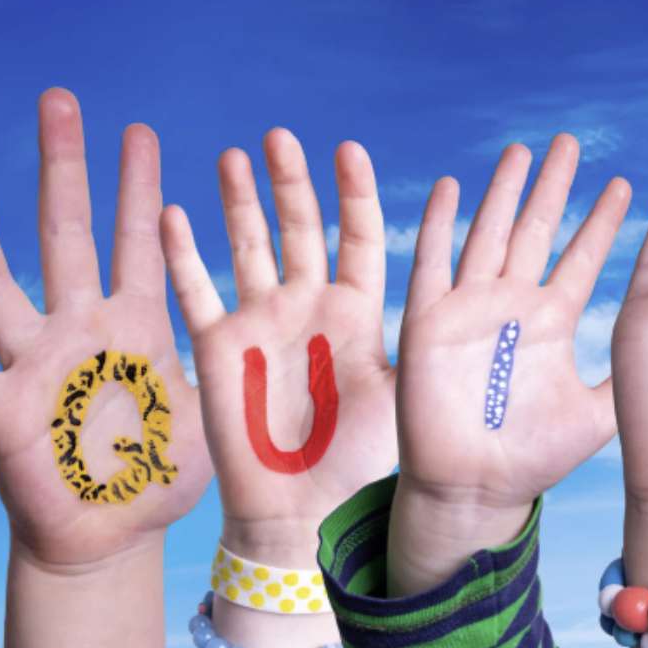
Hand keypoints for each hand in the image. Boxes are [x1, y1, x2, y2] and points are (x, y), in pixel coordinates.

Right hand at [0, 88, 212, 567]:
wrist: (112, 536)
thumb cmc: (160, 475)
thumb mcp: (213, 417)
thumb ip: (233, 373)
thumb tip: (280, 337)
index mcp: (137, 325)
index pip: (139, 241)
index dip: (139, 187)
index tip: (138, 130)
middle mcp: (82, 329)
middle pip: (68, 236)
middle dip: (66, 171)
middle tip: (59, 101)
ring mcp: (37, 364)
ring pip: (0, 286)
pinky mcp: (2, 411)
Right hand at [161, 129, 395, 564]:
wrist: (302, 511)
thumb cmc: (358, 461)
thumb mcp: (401, 395)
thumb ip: (423, 344)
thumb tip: (475, 298)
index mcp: (356, 311)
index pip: (357, 236)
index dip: (353, 193)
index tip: (349, 148)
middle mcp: (308, 305)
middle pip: (300, 228)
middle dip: (291, 181)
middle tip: (282, 136)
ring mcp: (261, 321)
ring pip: (249, 245)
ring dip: (241, 202)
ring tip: (235, 156)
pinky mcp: (219, 346)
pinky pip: (196, 290)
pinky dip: (183, 255)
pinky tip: (172, 213)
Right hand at [390, 135, 629, 591]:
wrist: (475, 488)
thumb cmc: (534, 458)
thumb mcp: (597, 416)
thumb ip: (628, 379)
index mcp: (552, 320)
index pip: (580, 257)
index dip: (602, 222)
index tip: (627, 185)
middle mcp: (513, 304)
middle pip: (536, 230)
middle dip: (554, 187)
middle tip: (571, 142)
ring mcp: (470, 308)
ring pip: (489, 233)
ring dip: (503, 193)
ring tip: (522, 151)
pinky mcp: (430, 320)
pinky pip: (433, 262)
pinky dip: (439, 225)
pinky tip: (451, 187)